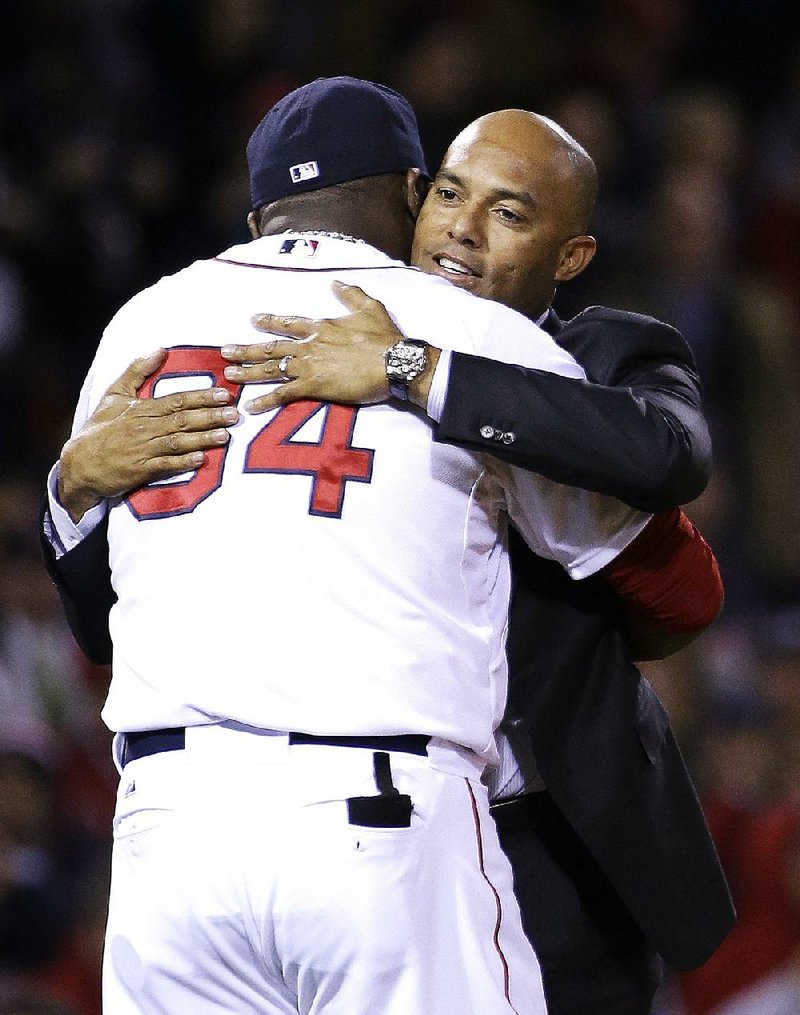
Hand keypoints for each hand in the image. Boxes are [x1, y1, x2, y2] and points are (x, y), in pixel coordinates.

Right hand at [58, 349, 239, 521]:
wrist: (79, 463)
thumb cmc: (99, 428)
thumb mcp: (114, 394)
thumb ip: (137, 371)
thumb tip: (159, 350)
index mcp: (142, 408)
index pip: (177, 400)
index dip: (203, 397)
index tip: (225, 393)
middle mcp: (145, 427)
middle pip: (183, 419)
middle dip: (211, 416)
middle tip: (234, 413)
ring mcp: (144, 449)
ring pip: (178, 441)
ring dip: (203, 438)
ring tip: (226, 435)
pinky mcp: (141, 470)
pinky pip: (165, 465)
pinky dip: (183, 463)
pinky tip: (202, 460)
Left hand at [221, 281, 437, 412]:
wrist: (395, 362)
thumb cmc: (386, 338)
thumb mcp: (371, 308)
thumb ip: (351, 295)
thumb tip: (336, 283)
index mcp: (322, 327)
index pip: (289, 323)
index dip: (270, 322)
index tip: (253, 320)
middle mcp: (310, 344)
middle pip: (271, 347)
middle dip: (247, 349)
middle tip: (225, 351)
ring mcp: (309, 365)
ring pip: (271, 369)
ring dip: (249, 372)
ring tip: (230, 375)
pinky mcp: (314, 386)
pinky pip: (283, 394)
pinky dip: (266, 400)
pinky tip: (250, 406)